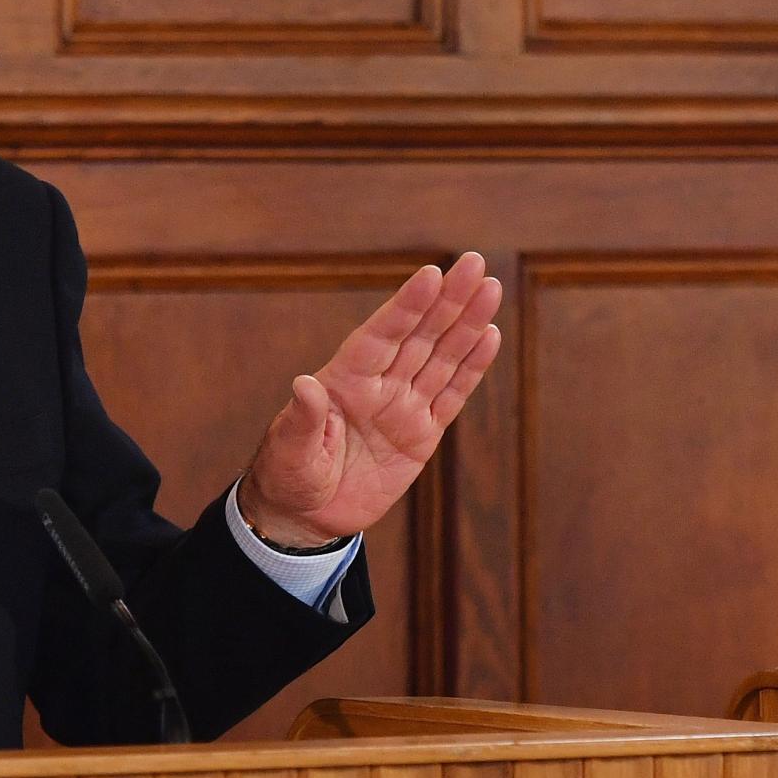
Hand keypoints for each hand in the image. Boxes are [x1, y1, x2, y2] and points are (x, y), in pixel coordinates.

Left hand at [236, 253, 501, 546]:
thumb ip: (302, 418)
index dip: (406, 306)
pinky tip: (489, 335)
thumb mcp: (288, 450)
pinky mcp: (422, 434)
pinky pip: (452, 395)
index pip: (381, 335)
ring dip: (467, 324)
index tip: (430, 275)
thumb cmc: (287, 474)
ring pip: (442, 357)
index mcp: (344, 380)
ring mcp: (403, 406)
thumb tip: (303, 384)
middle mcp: (378, 384)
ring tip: (490, 288)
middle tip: (473, 262)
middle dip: (448, 300)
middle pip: (419, 335)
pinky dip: (472, 367)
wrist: (305, 515)